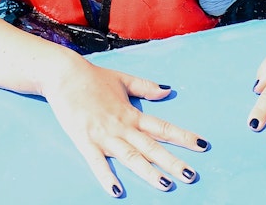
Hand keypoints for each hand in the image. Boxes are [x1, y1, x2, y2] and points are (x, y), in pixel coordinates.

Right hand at [43, 57, 207, 197]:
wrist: (63, 74)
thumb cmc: (92, 77)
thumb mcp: (123, 79)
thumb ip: (146, 87)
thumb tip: (168, 90)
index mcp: (131, 113)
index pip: (163, 127)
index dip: (184, 137)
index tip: (203, 145)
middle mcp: (122, 126)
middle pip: (151, 147)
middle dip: (172, 162)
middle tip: (192, 175)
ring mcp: (104, 135)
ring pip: (130, 156)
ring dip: (148, 172)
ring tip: (165, 185)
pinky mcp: (85, 141)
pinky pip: (97, 162)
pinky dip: (106, 177)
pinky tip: (116, 191)